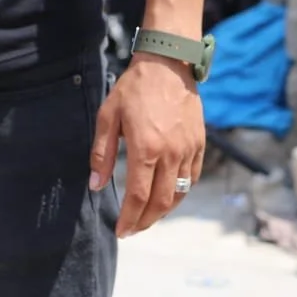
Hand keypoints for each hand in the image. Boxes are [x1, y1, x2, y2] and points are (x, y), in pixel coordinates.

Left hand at [89, 53, 204, 237]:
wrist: (169, 66)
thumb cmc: (134, 89)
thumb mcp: (108, 117)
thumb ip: (102, 154)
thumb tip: (96, 185)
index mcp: (146, 149)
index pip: (138, 196)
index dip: (130, 219)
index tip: (122, 231)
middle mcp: (171, 154)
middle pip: (161, 202)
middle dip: (146, 221)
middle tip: (134, 230)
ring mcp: (188, 150)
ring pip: (180, 193)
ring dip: (164, 211)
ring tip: (149, 217)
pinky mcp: (199, 144)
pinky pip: (193, 177)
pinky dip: (181, 192)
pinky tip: (169, 196)